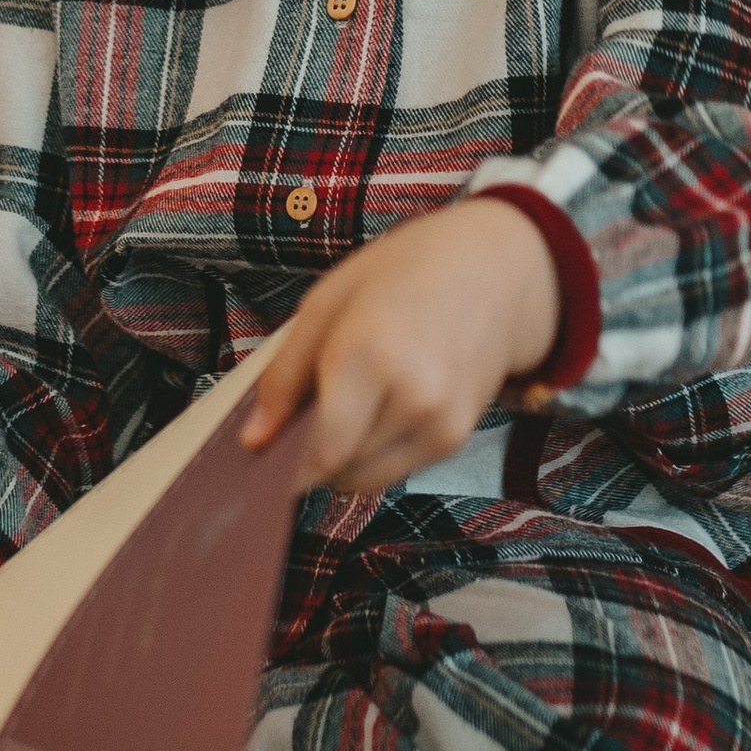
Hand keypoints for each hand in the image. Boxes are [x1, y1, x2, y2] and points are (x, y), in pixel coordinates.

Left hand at [241, 196, 559, 496]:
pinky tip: (384, 401)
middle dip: (310, 451)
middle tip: (310, 405)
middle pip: (336, 470)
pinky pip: (393, 469)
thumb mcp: (326, 302)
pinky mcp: (455, 439)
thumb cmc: (405, 273)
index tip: (263, 457)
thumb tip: (254, 439)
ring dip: (343, 454)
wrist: (496, 272)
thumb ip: (284, 375)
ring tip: (352, 397)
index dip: (284, 465)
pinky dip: (374, 449)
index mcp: (370, 353)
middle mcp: (413, 397)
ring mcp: (441, 423)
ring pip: (363, 478)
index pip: (319, 452)